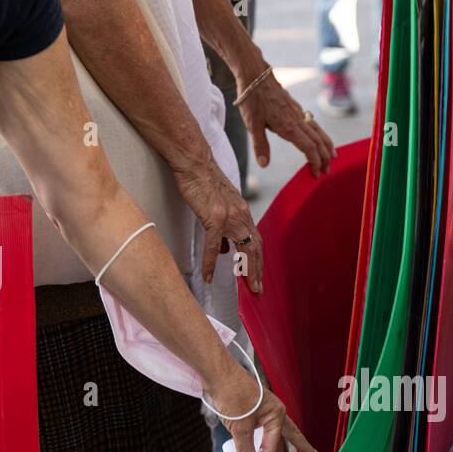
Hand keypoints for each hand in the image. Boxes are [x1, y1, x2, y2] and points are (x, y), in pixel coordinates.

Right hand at [173, 157, 262, 292]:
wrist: (194, 162)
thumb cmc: (203, 181)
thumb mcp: (219, 203)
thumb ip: (225, 227)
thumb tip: (225, 250)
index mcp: (242, 211)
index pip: (255, 240)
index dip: (257, 260)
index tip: (257, 277)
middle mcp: (240, 214)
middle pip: (255, 247)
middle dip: (257, 270)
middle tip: (258, 290)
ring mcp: (229, 216)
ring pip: (243, 248)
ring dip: (246, 270)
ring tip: (247, 287)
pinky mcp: (214, 217)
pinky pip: (213, 246)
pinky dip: (211, 263)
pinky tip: (208, 276)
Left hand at [207, 365, 317, 451]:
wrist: (218, 374)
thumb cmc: (233, 395)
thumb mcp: (240, 427)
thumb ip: (245, 449)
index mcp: (276, 414)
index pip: (273, 444)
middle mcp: (273, 412)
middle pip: (286, 434)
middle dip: (296, 446)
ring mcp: (262, 409)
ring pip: (272, 432)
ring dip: (274, 446)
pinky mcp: (250, 408)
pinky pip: (259, 428)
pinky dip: (259, 439)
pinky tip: (256, 445)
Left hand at [237, 70, 335, 177]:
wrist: (255, 73)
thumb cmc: (252, 98)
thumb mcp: (252, 124)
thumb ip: (260, 145)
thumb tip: (264, 165)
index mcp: (288, 126)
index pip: (309, 148)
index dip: (315, 162)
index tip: (316, 174)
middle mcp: (297, 120)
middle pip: (318, 141)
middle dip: (324, 158)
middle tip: (327, 171)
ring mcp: (298, 112)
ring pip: (318, 131)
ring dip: (327, 145)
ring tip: (332, 156)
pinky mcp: (296, 107)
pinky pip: (313, 123)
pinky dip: (320, 134)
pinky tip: (319, 137)